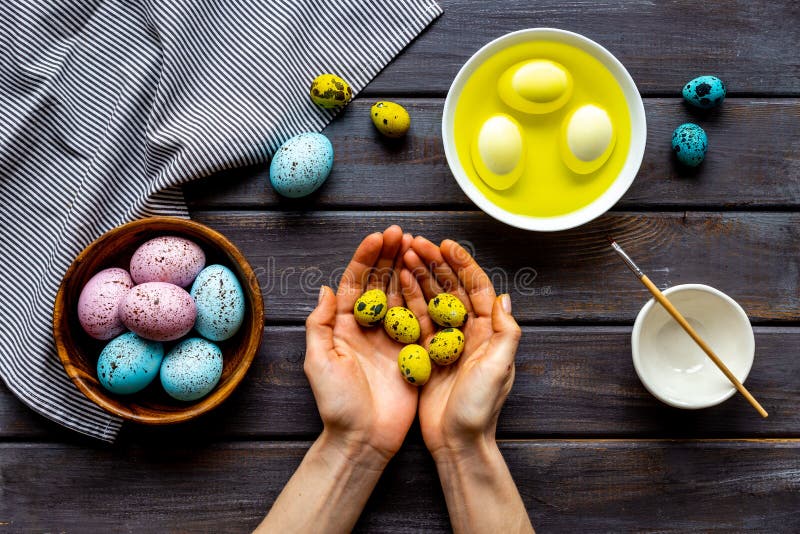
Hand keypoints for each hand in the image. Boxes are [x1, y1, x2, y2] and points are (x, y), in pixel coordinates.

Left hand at [304, 225, 416, 464]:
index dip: (366, 258)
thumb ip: (319, 324)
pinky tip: (431, 279)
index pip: (355, 283)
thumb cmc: (336, 403)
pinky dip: (425, 298)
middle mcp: (368, 327)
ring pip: (401, 295)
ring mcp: (392, 338)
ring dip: (408, 270)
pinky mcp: (412, 352)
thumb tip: (325, 288)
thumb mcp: (318, 361)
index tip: (378, 237)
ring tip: (417, 245)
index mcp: (343, 325)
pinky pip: (420, 319)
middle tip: (401, 232)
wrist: (363, 439)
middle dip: (389, 256)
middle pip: (379, 283)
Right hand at [400, 237, 521, 456]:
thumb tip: (504, 296)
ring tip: (403, 255)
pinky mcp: (427, 353)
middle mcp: (469, 332)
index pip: (477, 288)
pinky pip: (416, 320)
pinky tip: (396, 283)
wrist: (457, 442)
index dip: (462, 264)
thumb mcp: (499, 368)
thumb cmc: (481, 407)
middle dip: (435, 263)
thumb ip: (506, 332)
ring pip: (432, 299)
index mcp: (489, 332)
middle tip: (416, 243)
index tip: (445, 245)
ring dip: (419, 276)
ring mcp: (446, 341)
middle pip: (452, 288)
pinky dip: (407, 300)